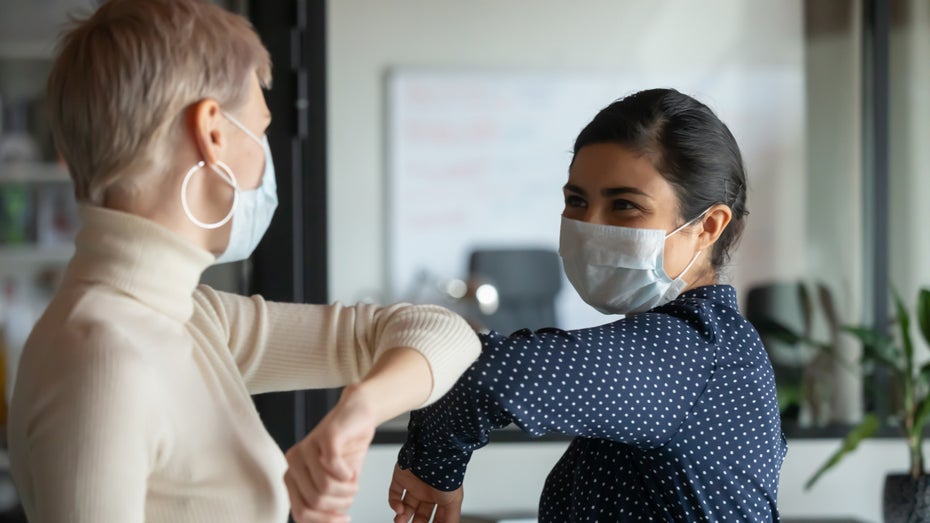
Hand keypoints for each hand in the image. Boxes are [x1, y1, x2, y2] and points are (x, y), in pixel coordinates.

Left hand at [284, 385, 376, 522]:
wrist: (359, 415)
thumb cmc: (346, 451)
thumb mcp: (334, 483)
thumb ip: (324, 503)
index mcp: (292, 476)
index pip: (301, 514)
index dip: (325, 522)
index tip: (344, 519)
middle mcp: (293, 461)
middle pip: (315, 502)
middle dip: (340, 504)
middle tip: (351, 494)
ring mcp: (307, 447)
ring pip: (325, 487)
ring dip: (348, 490)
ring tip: (353, 481)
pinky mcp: (325, 436)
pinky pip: (334, 467)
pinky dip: (349, 474)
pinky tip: (352, 469)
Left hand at [389, 464, 463, 522]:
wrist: (435, 454)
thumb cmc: (447, 474)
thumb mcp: (454, 502)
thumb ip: (451, 519)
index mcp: (441, 496)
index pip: (435, 516)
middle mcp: (427, 491)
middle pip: (419, 513)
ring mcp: (414, 484)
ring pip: (405, 505)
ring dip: (402, 516)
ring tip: (400, 522)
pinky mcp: (401, 477)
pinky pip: (394, 493)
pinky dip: (394, 503)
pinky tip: (398, 510)